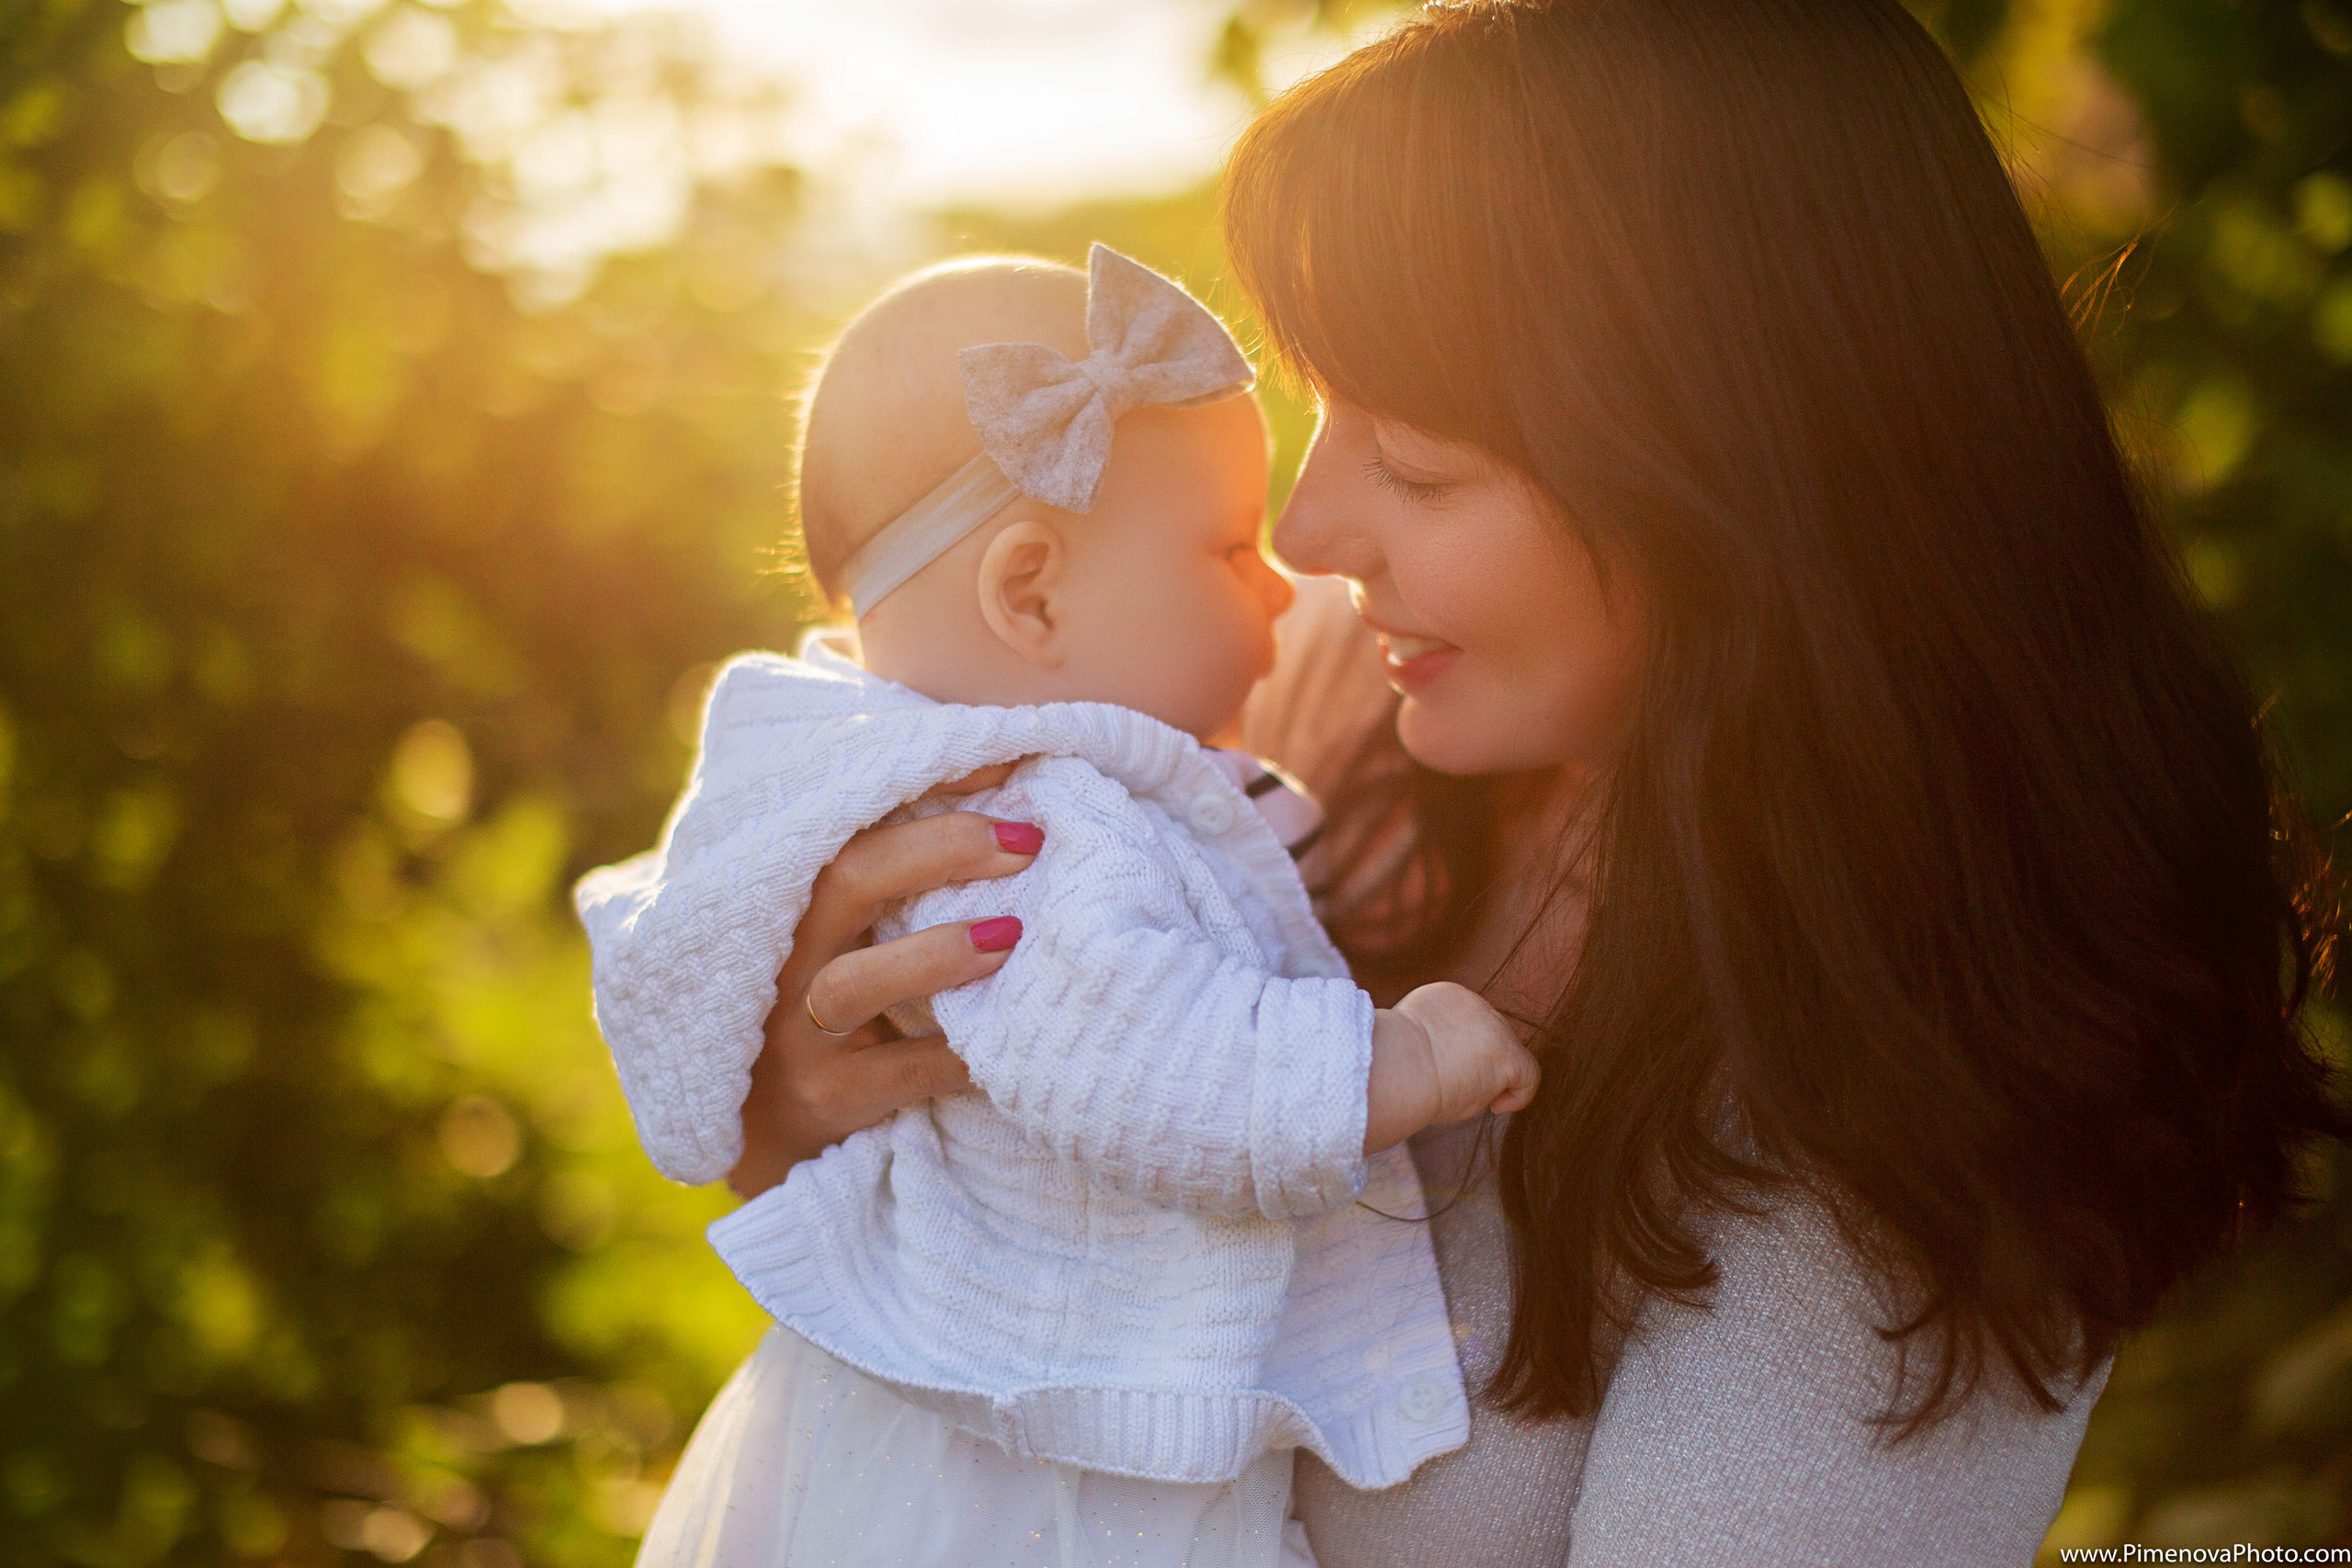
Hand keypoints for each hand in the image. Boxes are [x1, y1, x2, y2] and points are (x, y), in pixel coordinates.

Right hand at [730, 763, 1037, 1198]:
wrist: (767, 1135)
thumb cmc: (829, 1008)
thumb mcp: (840, 937)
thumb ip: (890, 878)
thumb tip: (1005, 795)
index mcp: (789, 901)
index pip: (849, 821)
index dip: (924, 786)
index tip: (1005, 762)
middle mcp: (780, 960)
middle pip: (846, 882)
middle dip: (941, 850)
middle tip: (1026, 839)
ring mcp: (793, 1037)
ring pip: (854, 984)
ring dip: (940, 953)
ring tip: (1012, 933)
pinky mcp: (822, 1104)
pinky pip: (897, 1075)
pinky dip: (958, 1054)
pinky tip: (1009, 1038)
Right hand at [1363, 981, 1540, 1152]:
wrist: (1393, 1067)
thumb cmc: (1391, 1067)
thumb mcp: (1410, 1041)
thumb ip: (1436, 1041)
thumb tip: (1454, 1066)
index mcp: (1446, 996)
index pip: (1470, 1027)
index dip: (1461, 1055)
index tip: (1440, 1075)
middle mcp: (1474, 1003)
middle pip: (1493, 1041)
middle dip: (1479, 1068)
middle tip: (1451, 1088)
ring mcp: (1494, 1027)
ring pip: (1508, 1059)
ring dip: (1490, 1082)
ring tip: (1462, 1094)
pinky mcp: (1507, 1052)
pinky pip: (1529, 1077)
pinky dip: (1517, 1097)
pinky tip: (1494, 1106)